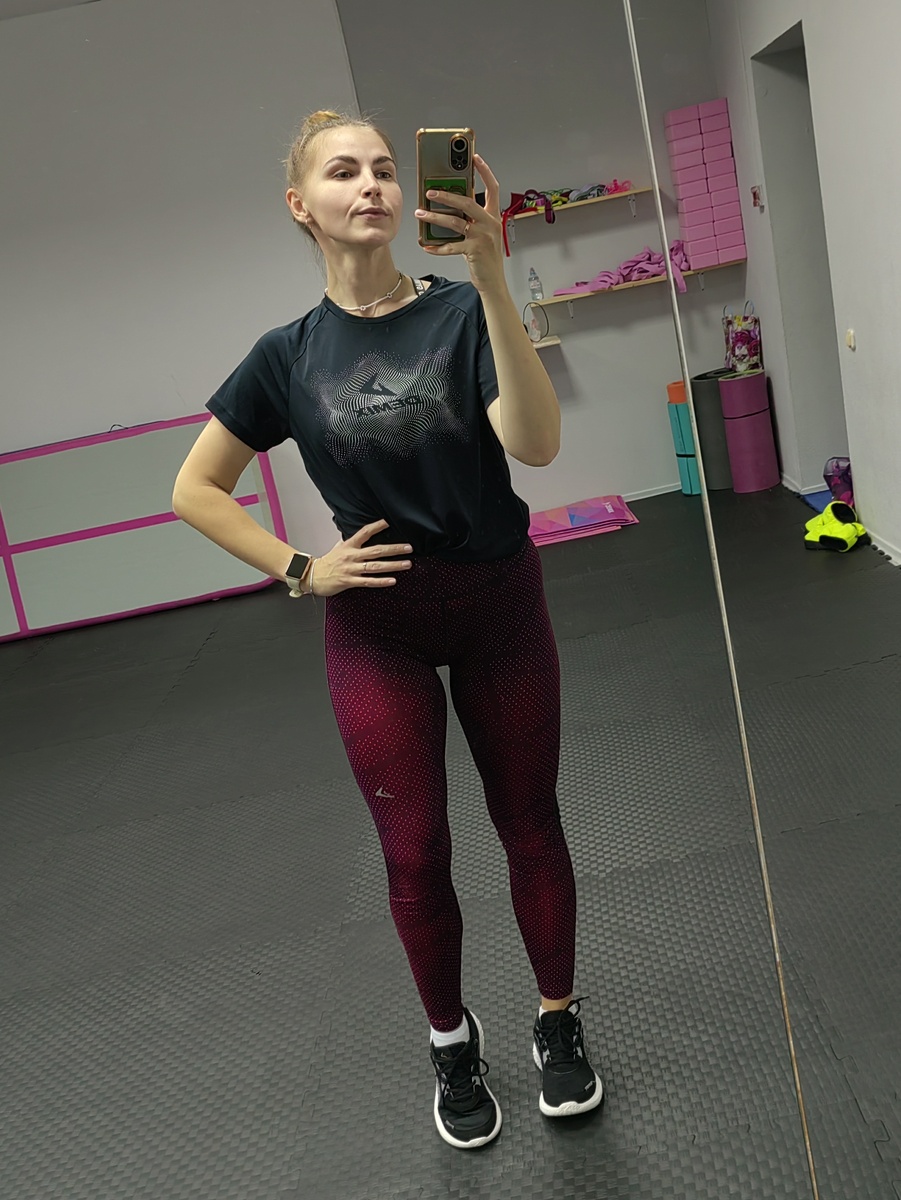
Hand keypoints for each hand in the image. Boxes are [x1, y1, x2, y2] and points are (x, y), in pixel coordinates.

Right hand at [311, 519, 412, 595]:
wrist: (312, 576)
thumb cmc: (327, 562)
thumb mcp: (339, 547)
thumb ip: (352, 541)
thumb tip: (363, 533)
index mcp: (349, 545)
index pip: (365, 532)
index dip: (377, 526)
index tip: (389, 522)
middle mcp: (351, 556)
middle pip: (376, 550)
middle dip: (394, 549)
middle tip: (409, 547)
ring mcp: (351, 569)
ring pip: (375, 566)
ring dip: (393, 565)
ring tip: (407, 563)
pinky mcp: (349, 581)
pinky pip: (368, 581)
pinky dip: (381, 581)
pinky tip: (393, 580)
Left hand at [415, 153, 505, 293]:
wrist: (493, 281)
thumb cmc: (486, 257)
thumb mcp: (482, 233)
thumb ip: (471, 220)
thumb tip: (449, 208)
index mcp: (493, 216)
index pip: (492, 187)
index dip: (484, 171)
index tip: (474, 158)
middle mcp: (490, 223)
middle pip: (467, 202)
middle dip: (446, 195)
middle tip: (430, 191)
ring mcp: (483, 236)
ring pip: (455, 221)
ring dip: (434, 217)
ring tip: (421, 213)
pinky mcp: (474, 250)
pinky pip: (451, 246)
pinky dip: (436, 247)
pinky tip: (426, 245)